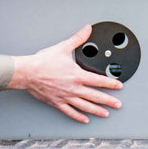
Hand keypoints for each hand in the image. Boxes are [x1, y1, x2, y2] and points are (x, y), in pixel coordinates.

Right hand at [8, 24, 122, 122]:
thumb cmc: (44, 61)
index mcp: (77, 75)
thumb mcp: (63, 47)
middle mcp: (73, 88)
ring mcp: (65, 97)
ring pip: (85, 106)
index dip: (111, 83)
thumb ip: (78, 38)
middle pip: (95, 96)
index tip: (119, 86)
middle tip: (118, 104)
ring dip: (97, 110)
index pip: (98, 80)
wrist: (28, 72)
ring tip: (106, 113)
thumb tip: (87, 29)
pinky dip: (78, 116)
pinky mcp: (57, 102)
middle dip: (108, 101)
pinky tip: (85, 119)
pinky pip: (70, 112)